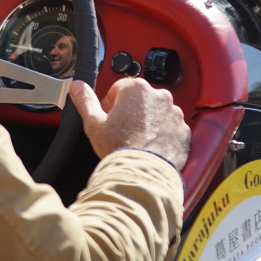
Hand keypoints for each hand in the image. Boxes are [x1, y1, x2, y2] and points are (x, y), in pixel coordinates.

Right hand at [70, 78, 190, 169]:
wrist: (144, 174)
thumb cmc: (121, 149)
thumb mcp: (94, 123)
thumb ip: (85, 100)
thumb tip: (77, 87)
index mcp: (136, 89)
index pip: (118, 88)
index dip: (110, 105)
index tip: (109, 118)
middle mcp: (159, 96)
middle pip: (139, 99)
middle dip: (129, 112)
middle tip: (121, 131)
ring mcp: (173, 113)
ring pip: (155, 112)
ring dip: (147, 122)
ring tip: (136, 140)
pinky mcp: (183, 130)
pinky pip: (170, 127)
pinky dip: (161, 134)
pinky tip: (149, 146)